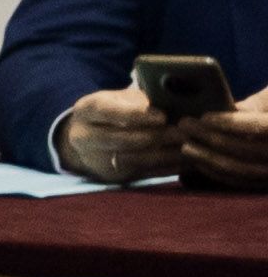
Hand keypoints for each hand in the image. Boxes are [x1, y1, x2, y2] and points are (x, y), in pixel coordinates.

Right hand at [56, 86, 184, 183]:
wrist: (86, 140)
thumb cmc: (111, 112)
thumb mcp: (116, 99)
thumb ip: (137, 101)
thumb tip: (169, 102)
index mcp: (87, 111)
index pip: (108, 112)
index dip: (135, 115)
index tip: (162, 116)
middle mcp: (86, 137)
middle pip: (122, 139)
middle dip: (156, 137)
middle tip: (183, 134)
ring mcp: (98, 159)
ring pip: (136, 159)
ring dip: (166, 155)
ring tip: (190, 147)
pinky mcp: (114, 177)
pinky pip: (145, 173)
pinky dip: (168, 168)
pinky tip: (187, 161)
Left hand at [180, 84, 267, 189]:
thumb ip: (250, 106)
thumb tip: (215, 105)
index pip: (262, 128)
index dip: (232, 123)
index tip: (204, 116)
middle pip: (247, 151)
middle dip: (212, 139)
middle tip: (184, 126)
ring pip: (241, 170)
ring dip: (208, 158)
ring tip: (184, 145)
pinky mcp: (264, 183)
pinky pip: (239, 181)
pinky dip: (216, 171)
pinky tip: (197, 160)